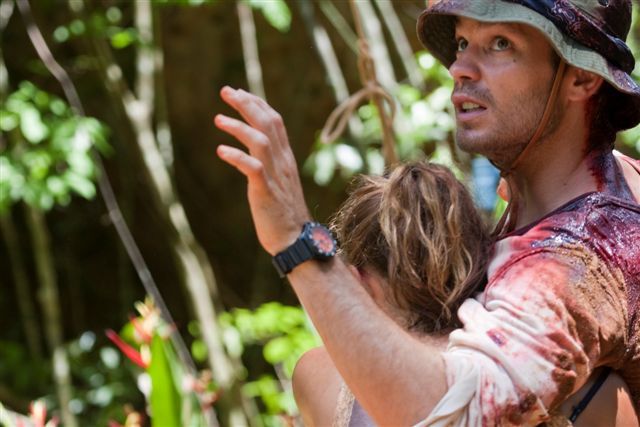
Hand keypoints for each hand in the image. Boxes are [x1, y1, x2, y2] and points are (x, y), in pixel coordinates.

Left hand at [214, 86, 310, 254]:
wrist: (296, 241)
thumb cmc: (284, 216)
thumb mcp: (279, 184)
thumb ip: (270, 167)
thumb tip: (253, 156)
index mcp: (286, 159)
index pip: (275, 122)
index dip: (258, 104)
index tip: (240, 92)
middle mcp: (283, 163)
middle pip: (268, 123)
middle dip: (247, 104)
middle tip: (226, 91)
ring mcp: (276, 176)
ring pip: (261, 140)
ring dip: (239, 126)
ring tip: (217, 119)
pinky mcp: (266, 191)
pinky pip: (253, 167)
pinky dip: (236, 156)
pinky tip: (220, 150)